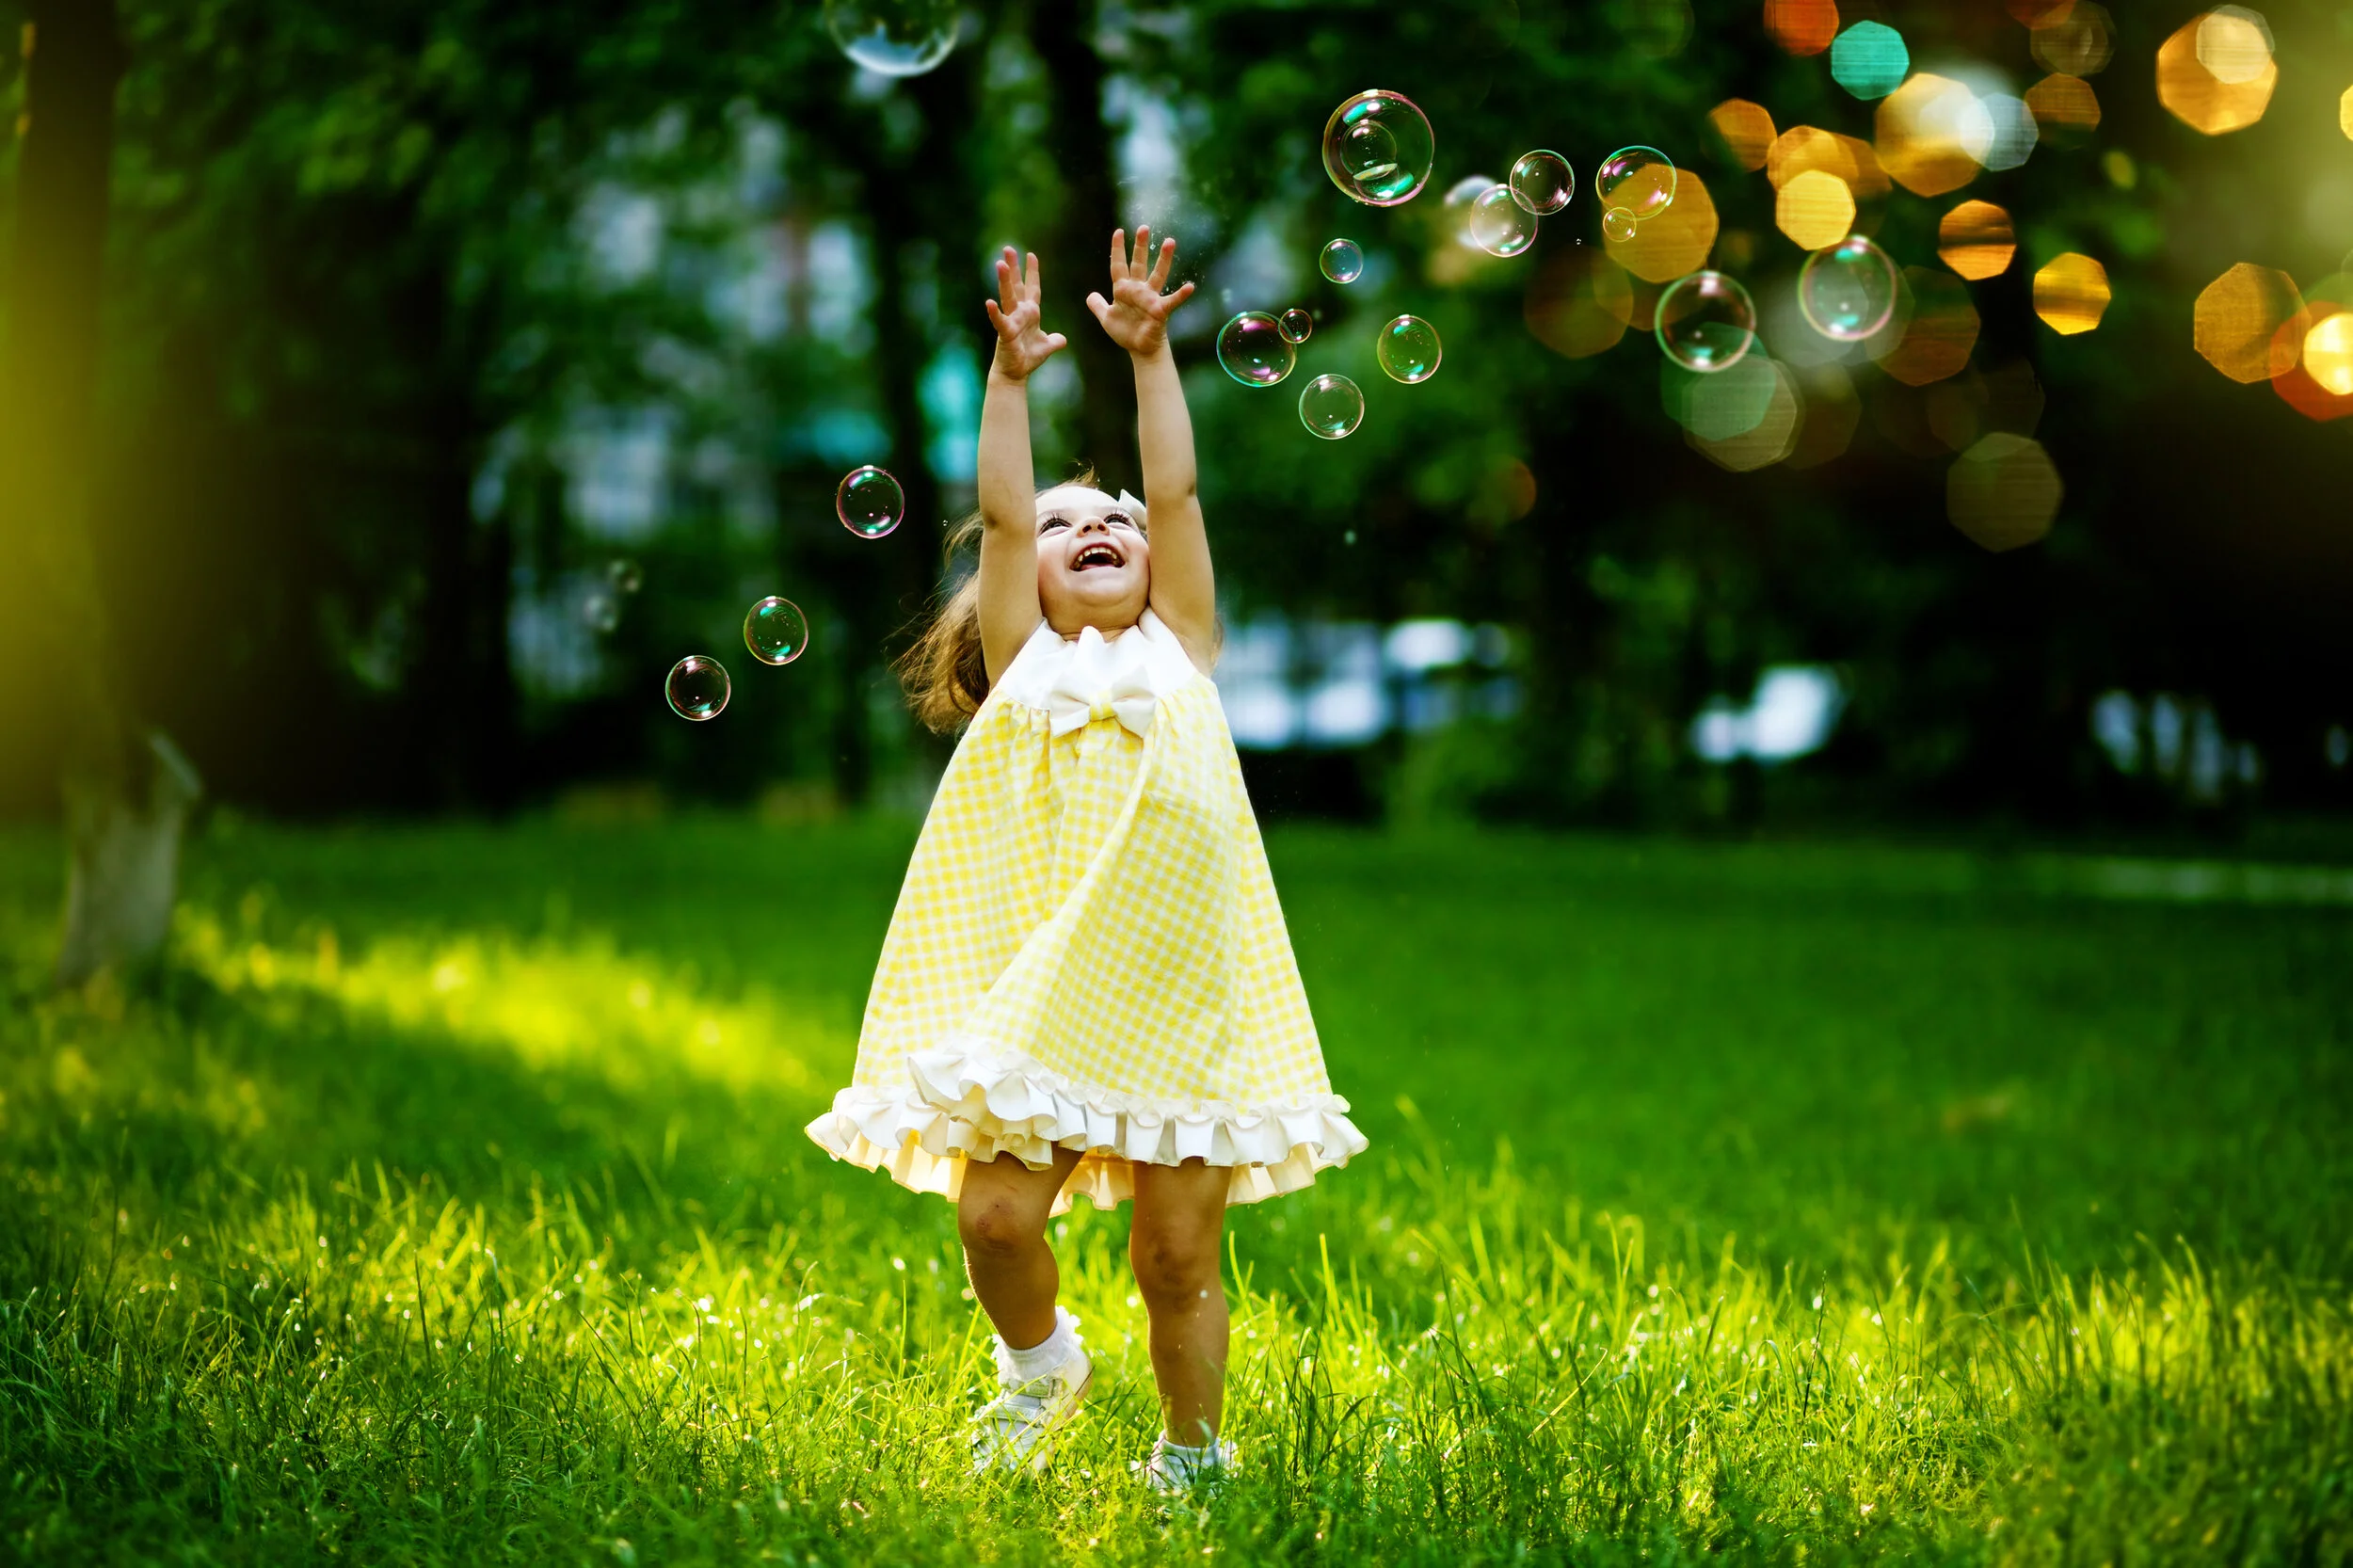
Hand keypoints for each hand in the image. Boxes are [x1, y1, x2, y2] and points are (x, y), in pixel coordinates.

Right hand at [984, 247, 1066, 381]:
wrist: (1015, 374)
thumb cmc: (1027, 359)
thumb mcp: (1046, 347)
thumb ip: (1055, 341)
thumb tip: (1062, 339)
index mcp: (1030, 313)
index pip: (1032, 288)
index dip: (1032, 272)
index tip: (1031, 254)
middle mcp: (1019, 313)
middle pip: (1016, 286)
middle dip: (1013, 267)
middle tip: (1008, 248)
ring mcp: (1011, 321)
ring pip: (1008, 297)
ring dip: (1004, 281)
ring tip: (1000, 264)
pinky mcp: (1005, 333)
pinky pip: (999, 321)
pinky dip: (994, 312)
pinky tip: (989, 302)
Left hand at [1087, 226, 1195, 357]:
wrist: (1140, 349)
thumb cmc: (1126, 332)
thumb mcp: (1107, 318)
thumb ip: (1098, 306)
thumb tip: (1090, 295)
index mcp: (1123, 289)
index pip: (1118, 265)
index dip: (1117, 249)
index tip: (1119, 232)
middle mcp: (1138, 289)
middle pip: (1138, 263)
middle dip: (1140, 246)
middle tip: (1143, 228)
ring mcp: (1150, 298)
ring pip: (1157, 275)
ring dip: (1163, 259)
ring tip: (1169, 242)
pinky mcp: (1160, 310)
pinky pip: (1172, 301)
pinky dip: (1181, 295)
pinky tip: (1190, 287)